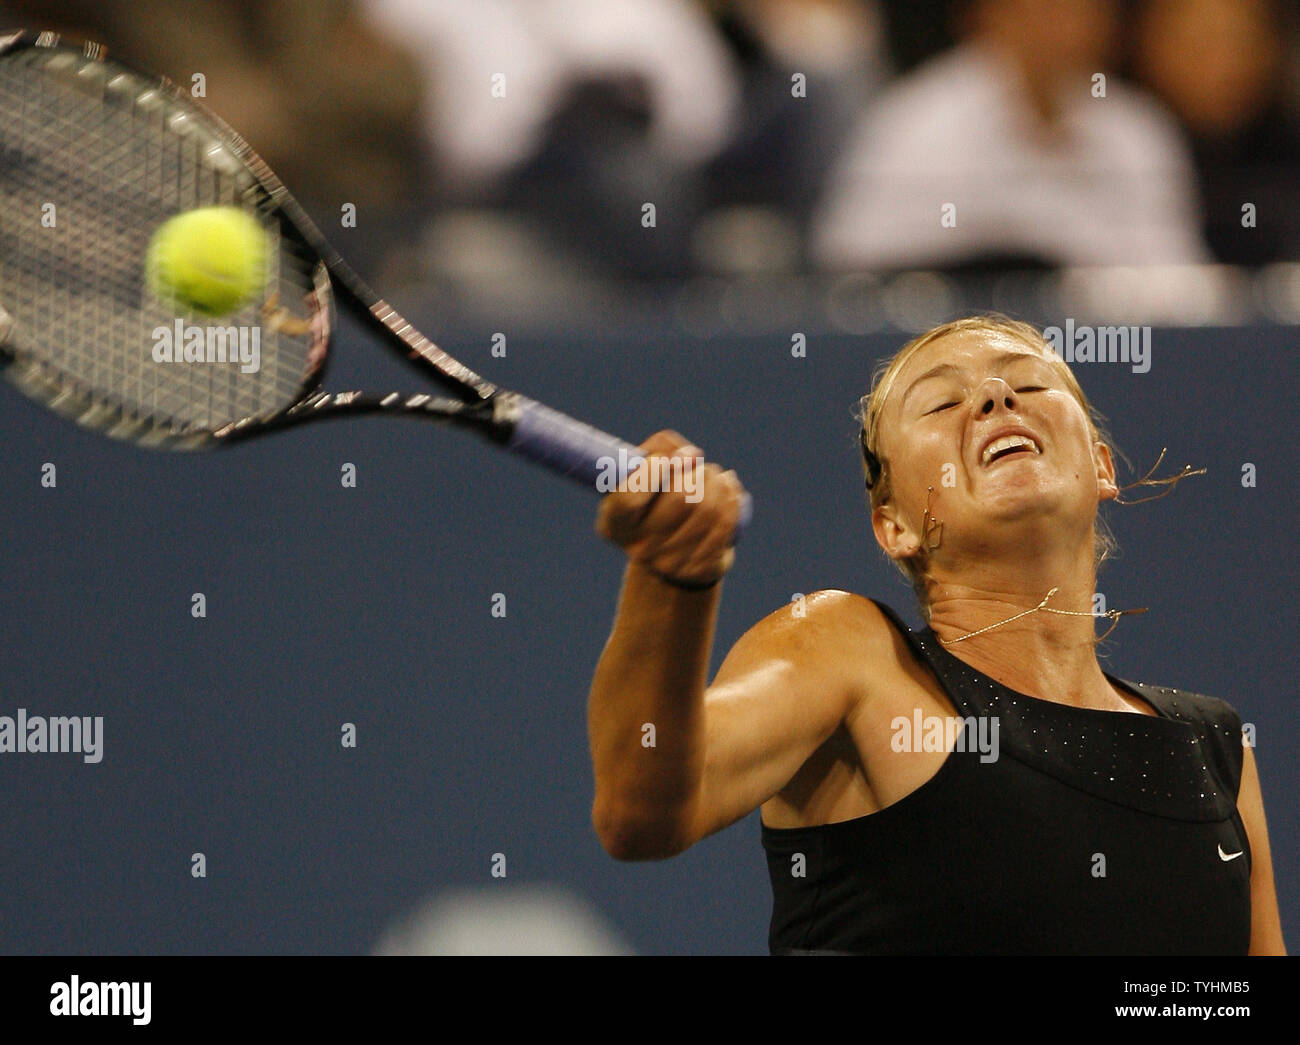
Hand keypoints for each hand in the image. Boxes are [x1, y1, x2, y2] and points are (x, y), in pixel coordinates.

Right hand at [595, 430, 745, 587]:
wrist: (675, 544)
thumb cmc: (657, 495)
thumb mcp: (646, 468)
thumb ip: (660, 447)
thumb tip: (689, 456)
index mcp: (615, 521)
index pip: (630, 497)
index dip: (653, 471)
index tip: (669, 458)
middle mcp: (636, 546)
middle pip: (680, 498)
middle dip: (697, 472)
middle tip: (699, 466)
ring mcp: (667, 563)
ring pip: (708, 509)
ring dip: (717, 482)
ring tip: (716, 476)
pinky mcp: (697, 569)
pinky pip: (724, 524)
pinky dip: (731, 499)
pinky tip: (729, 489)